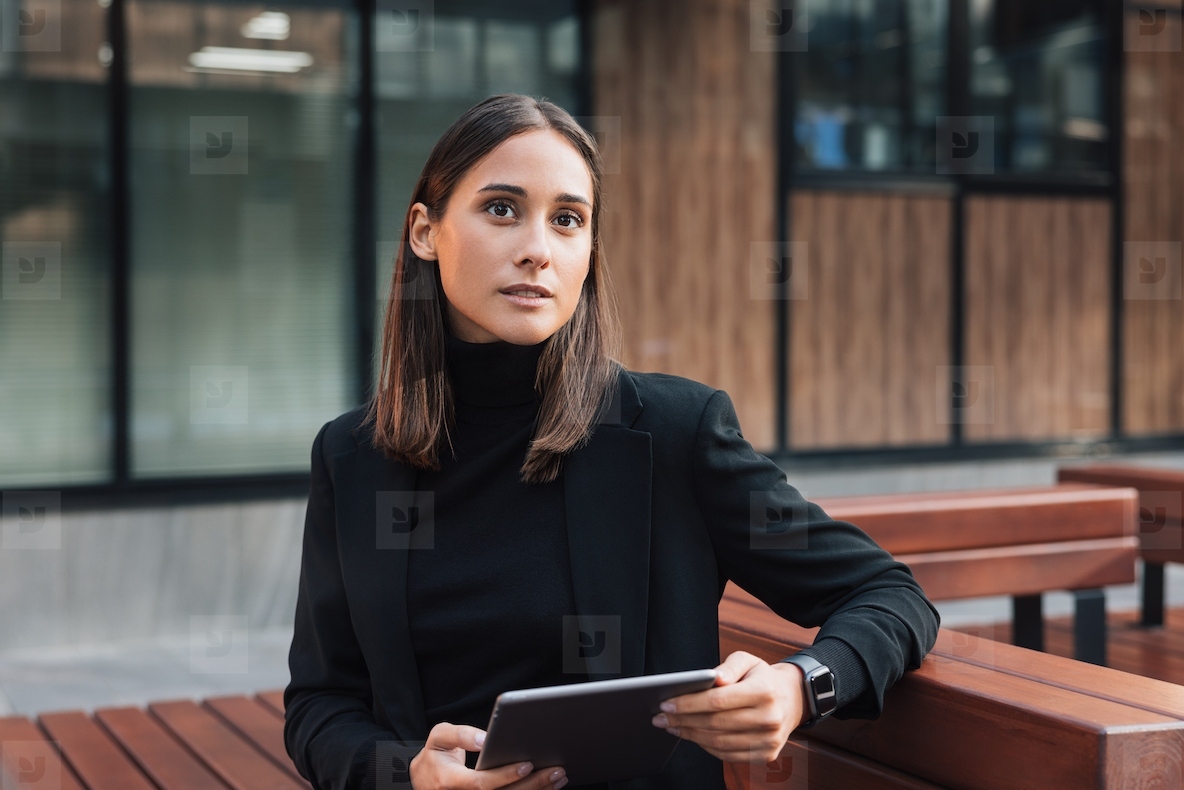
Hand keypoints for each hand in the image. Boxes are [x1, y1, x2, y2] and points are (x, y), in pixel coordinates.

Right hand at [408, 722, 567, 788]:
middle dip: (532, 784)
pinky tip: (549, 785)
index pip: (482, 783)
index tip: (527, 764)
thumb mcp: (438, 737)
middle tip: (556, 770)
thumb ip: (460, 735)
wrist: (426, 779)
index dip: (505, 775)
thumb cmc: (435, 755)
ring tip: (559, 777)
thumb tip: (484, 739)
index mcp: (452, 781)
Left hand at [649, 651, 807, 764]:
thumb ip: (728, 666)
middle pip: (715, 723)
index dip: (688, 703)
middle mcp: (769, 718)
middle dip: (683, 720)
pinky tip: (691, 735)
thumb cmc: (762, 678)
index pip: (717, 701)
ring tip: (671, 726)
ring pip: (719, 742)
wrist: (791, 700)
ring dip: (690, 735)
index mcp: (764, 691)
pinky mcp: (765, 755)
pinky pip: (727, 754)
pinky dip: (705, 746)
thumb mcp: (748, 660)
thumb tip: (710, 678)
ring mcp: (769, 740)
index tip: (666, 703)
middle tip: (660, 717)